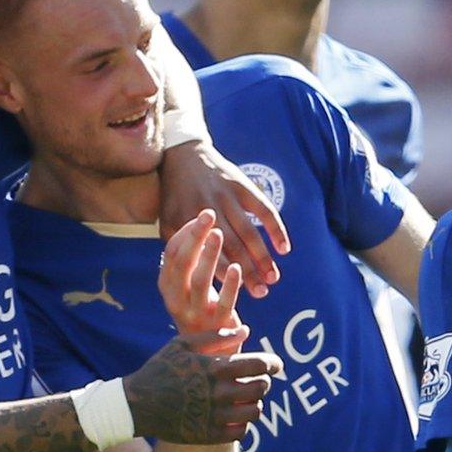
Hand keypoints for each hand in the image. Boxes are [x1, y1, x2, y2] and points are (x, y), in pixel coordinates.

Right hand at [124, 340, 280, 444]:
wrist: (135, 405)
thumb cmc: (160, 370)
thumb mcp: (181, 345)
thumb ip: (214, 336)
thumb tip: (246, 331)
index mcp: (212, 367)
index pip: (258, 365)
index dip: (273, 363)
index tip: (277, 365)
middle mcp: (216, 392)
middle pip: (260, 388)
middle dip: (264, 382)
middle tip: (258, 381)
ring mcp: (213, 416)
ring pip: (254, 411)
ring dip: (255, 403)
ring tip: (247, 399)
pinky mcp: (208, 435)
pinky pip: (240, 432)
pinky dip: (243, 423)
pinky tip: (235, 416)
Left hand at [158, 141, 289, 297]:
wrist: (184, 155)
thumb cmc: (175, 196)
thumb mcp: (167, 221)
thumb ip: (179, 246)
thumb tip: (191, 280)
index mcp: (186, 223)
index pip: (208, 255)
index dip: (224, 276)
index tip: (236, 297)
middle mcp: (208, 210)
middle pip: (232, 247)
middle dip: (249, 272)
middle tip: (262, 293)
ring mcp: (227, 197)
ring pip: (249, 232)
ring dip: (263, 257)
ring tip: (273, 278)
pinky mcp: (242, 185)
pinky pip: (263, 210)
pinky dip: (275, 229)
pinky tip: (284, 248)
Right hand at [160, 211, 249, 354]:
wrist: (209, 355)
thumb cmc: (199, 311)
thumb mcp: (187, 288)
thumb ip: (189, 263)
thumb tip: (196, 226)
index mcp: (167, 287)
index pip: (171, 254)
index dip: (185, 232)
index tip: (201, 215)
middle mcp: (176, 300)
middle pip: (182, 263)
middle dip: (194, 237)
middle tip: (208, 216)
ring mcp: (195, 314)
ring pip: (200, 281)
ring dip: (209, 255)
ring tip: (219, 234)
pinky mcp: (216, 326)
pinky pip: (223, 302)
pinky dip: (230, 284)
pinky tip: (237, 267)